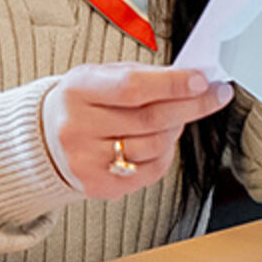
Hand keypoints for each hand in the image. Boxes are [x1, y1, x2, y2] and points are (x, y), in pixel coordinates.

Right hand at [41, 63, 233, 198]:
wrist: (44, 138)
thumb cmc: (83, 101)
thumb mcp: (100, 75)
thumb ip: (142, 75)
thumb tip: (191, 79)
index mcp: (78, 90)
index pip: (132, 86)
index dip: (172, 84)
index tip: (203, 80)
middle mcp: (77, 127)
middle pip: (149, 119)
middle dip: (191, 106)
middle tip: (216, 95)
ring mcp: (86, 161)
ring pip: (153, 147)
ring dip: (176, 130)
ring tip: (179, 117)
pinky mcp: (96, 186)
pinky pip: (148, 172)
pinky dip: (165, 154)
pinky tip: (162, 141)